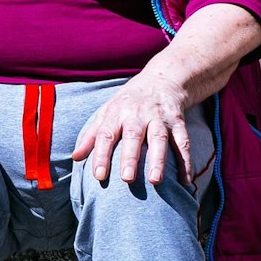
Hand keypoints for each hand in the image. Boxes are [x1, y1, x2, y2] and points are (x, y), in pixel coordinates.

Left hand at [72, 69, 193, 189]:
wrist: (161, 79)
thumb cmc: (127, 103)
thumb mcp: (107, 112)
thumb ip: (91, 135)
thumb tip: (75, 157)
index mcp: (117, 112)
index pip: (106, 134)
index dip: (101, 155)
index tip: (99, 176)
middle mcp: (138, 113)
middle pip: (134, 135)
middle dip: (130, 157)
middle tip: (126, 179)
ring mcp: (160, 117)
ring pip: (159, 138)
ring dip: (158, 159)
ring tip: (155, 181)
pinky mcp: (178, 121)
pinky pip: (183, 142)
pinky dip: (185, 161)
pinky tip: (184, 181)